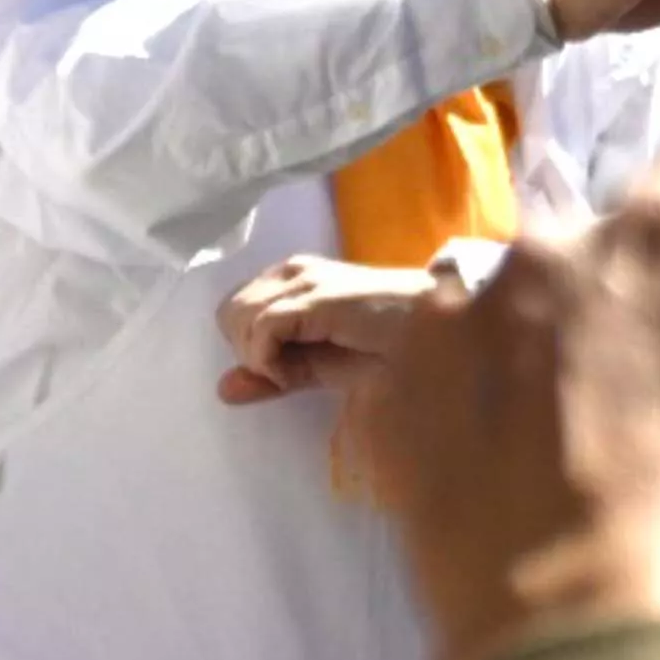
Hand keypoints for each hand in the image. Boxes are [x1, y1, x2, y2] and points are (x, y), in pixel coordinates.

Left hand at [218, 250, 455, 403]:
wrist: (436, 333)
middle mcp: (292, 270)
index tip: (281, 372)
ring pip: (238, 317)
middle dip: (248, 352)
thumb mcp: (319, 368)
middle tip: (290, 370)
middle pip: (228, 313)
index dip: (246, 348)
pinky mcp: (317, 294)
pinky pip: (263, 328)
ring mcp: (304, 278)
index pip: (233, 310)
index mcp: (289, 279)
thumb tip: (222, 389)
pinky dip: (270, 360)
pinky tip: (298, 372)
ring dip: (259, 356)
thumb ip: (272, 375)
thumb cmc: (384, 348)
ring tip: (298, 370)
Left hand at [333, 122, 659, 659]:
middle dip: (657, 274)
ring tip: (596, 426)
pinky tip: (521, 447)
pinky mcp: (402, 381)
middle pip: (622, 224)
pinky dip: (490, 376)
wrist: (584, 640)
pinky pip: (458, 346)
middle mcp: (555, 237)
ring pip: (536, 283)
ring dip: (569, 322)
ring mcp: (464, 307)